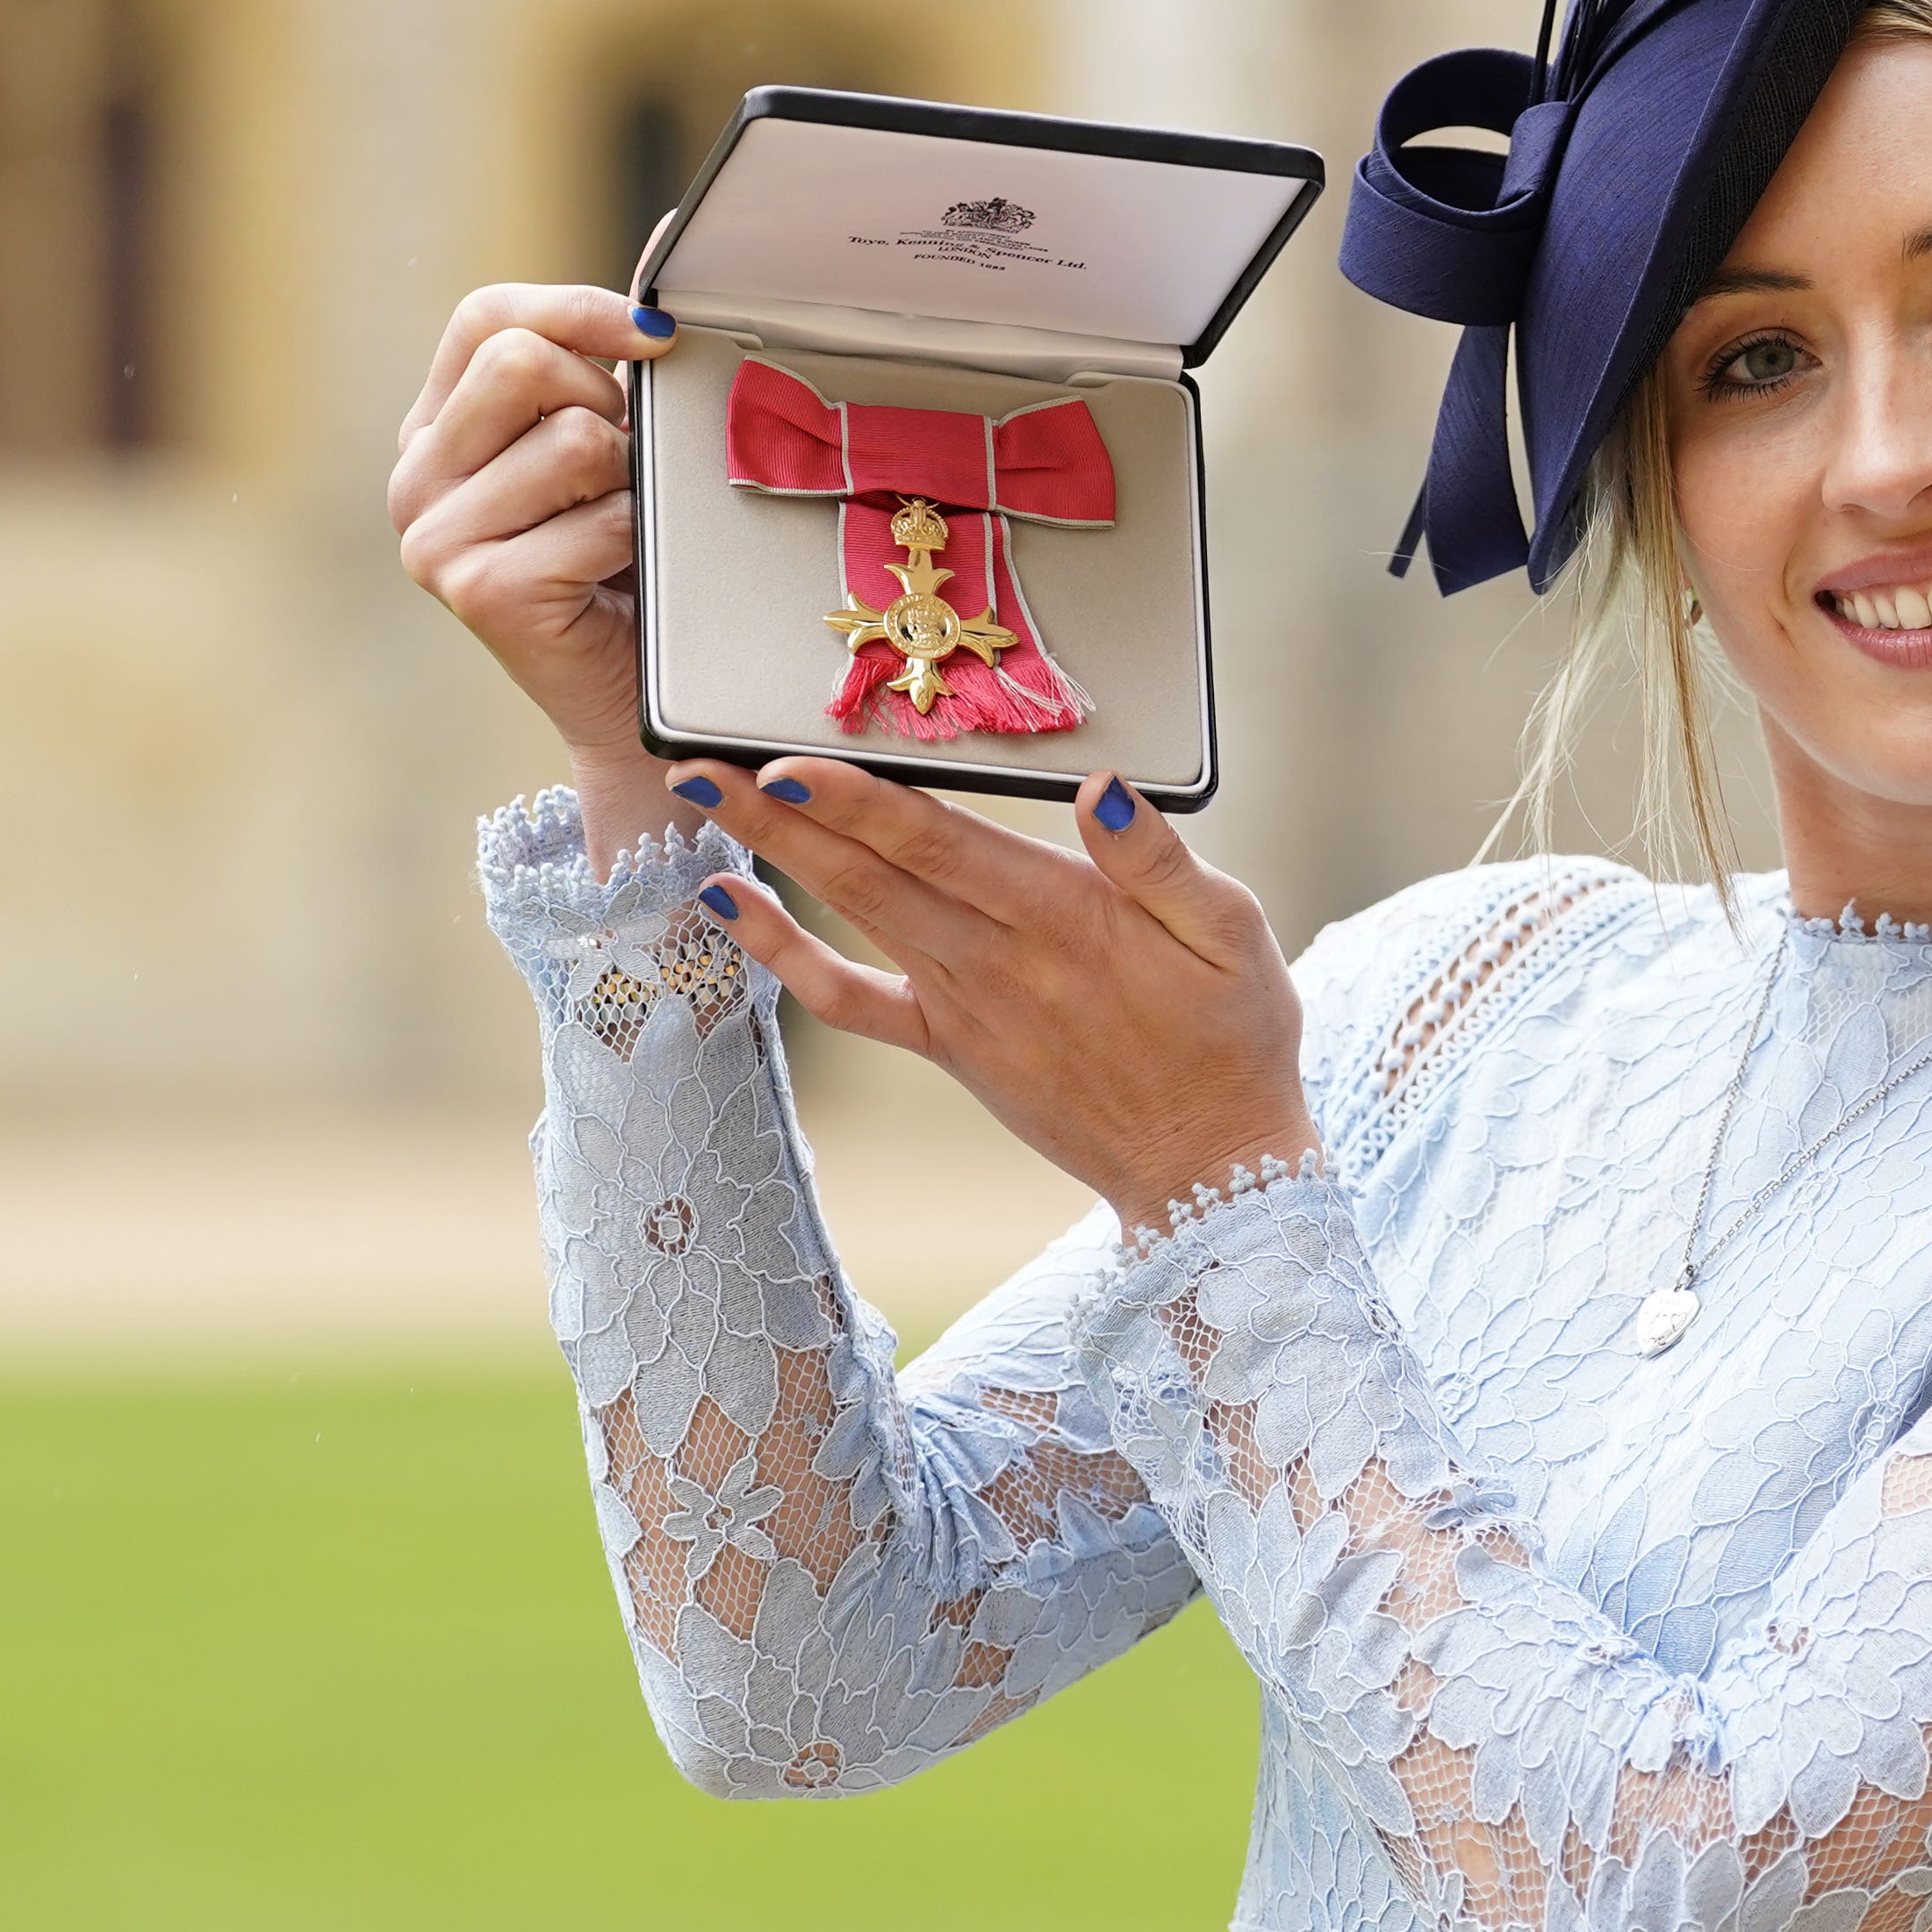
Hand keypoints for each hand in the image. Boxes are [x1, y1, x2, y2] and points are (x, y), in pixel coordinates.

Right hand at [391, 284, 668, 832]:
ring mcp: (433, 539)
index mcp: (436, 428)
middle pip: (524, 364)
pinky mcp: (480, 591)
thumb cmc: (629, 563)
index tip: (655, 335)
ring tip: (624, 529)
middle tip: (626, 469)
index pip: (487, 318)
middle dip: (607, 404)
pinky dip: (637, 539)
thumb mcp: (612, 443)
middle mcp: (414, 478)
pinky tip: (624, 577)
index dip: (577, 309)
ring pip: (571, 438)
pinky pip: (598, 517)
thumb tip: (673, 230)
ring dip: (629, 479)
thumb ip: (617, 352)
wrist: (632, 702)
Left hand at [674, 757, 1321, 1226]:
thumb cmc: (1235, 1038)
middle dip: (779, 814)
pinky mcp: (949, 1047)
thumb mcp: (1233, 933)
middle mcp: (997, 960)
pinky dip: (782, 955)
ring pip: (852, 917)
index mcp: (1064, 918)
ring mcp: (963, 1008)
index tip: (785, 761)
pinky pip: (850, 1001)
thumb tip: (1101, 790)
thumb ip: (1158, 859)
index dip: (858, 803)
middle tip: (695, 761)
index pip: (940, 845)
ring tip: (700, 800)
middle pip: (871, 873)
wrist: (1212, 1170)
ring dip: (770, 855)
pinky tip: (730, 905)